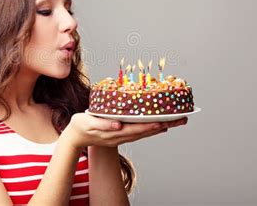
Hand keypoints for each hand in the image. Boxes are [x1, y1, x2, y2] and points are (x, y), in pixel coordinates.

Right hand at [61, 112, 187, 148]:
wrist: (76, 136)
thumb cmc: (81, 127)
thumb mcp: (89, 123)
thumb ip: (103, 124)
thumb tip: (118, 124)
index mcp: (115, 133)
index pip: (137, 130)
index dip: (151, 126)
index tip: (164, 122)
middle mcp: (122, 136)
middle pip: (147, 131)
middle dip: (164, 125)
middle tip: (180, 119)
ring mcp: (123, 136)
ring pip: (146, 132)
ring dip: (162, 127)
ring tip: (176, 121)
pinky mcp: (122, 134)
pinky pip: (141, 131)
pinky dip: (152, 128)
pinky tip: (160, 125)